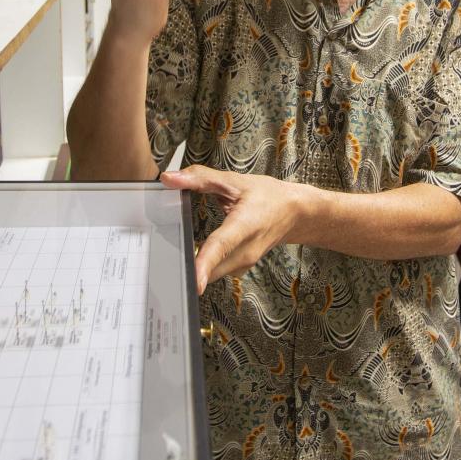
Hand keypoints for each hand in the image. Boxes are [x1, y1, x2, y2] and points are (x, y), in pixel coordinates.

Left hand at [160, 165, 309, 292]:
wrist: (295, 214)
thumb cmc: (269, 196)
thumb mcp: (235, 181)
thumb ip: (200, 179)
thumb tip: (169, 179)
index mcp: (245, 225)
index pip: (221, 246)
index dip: (205, 263)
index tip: (193, 280)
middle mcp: (246, 250)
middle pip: (211, 268)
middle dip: (188, 266)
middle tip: (165, 255)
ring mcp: (245, 263)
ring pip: (212, 274)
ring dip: (195, 267)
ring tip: (180, 252)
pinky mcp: (241, 268)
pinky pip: (217, 272)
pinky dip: (205, 266)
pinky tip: (198, 252)